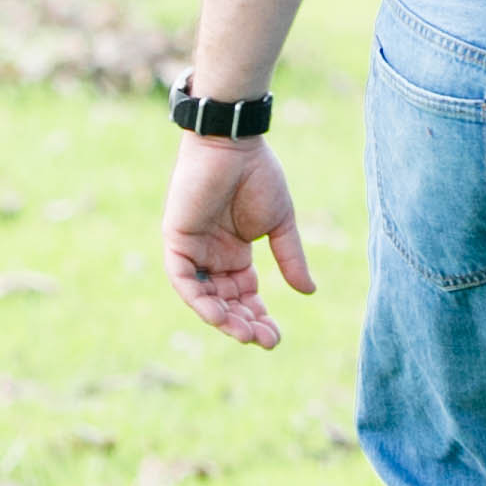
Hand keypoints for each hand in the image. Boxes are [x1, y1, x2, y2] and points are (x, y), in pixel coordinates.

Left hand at [161, 135, 315, 348]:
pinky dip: (198, 298)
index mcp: (235, 253)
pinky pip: (182, 279)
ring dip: (222, 317)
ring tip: (245, 333)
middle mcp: (212, 257)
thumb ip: (290, 258)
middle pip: (225, 301)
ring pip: (202, 296)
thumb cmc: (258, 176)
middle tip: (264, 340)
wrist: (234, 144)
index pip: (244, 295)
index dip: (259, 316)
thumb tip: (309, 292)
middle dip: (243, 323)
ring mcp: (193, 250)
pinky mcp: (176, 241)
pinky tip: (218, 313)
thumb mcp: (280, 224)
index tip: (275, 336)